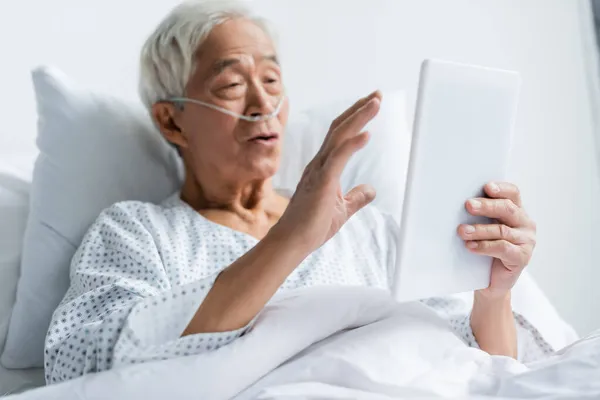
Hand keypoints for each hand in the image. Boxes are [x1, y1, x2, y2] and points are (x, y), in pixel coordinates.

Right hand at [276, 91, 381, 251]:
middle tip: (377, 95)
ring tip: (375, 103)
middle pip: (340, 128)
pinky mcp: (321, 182)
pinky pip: (338, 158)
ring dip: (358, 118)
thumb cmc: (312, 226)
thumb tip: (372, 188)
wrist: (293, 242)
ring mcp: (319, 170)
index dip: (355, 118)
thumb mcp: (342, 209)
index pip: (340, 135)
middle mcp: (319, 163)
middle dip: (359, 110)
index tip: (371, 104)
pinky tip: (367, 134)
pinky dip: (352, 144)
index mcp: (323, 167)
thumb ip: (356, 197)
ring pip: (339, 136)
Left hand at [457, 182, 536, 298]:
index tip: (486, 187)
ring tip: (462, 231)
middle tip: (468, 205)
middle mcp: (525, 223)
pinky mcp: (522, 257)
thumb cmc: (485, 249)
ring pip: (501, 230)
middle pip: (507, 209)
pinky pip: (502, 248)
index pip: (513, 193)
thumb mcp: (483, 228)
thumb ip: (479, 215)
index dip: (501, 188)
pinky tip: (470, 247)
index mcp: (516, 211)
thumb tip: (461, 203)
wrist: (491, 281)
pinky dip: (484, 246)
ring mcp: (526, 241)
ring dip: (479, 230)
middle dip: (486, 206)